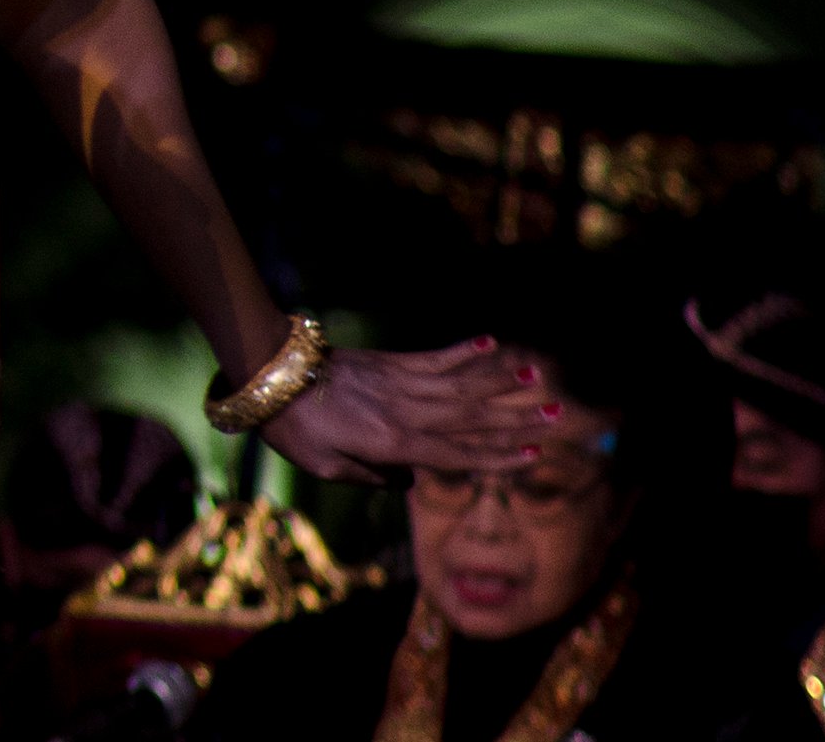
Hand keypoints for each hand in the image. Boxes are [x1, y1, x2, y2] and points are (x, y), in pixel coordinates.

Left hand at [260, 333, 553, 483]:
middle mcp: (403, 412)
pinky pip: (432, 358)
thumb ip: (371, 476)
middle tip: (558, 416)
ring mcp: (396, 383)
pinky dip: (462, 351)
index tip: (536, 455)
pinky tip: (490, 343)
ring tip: (537, 377)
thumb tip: (407, 480)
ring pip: (459, 385)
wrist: (266, 373)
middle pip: (469, 418)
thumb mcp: (326, 467)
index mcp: (391, 444)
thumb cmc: (292, 427)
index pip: (455, 454)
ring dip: (500, 382)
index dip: (497, 455)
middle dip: (515, 419)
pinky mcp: (386, 362)